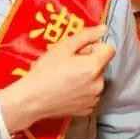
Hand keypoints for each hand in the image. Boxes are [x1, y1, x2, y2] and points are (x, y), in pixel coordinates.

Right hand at [0, 25, 114, 133]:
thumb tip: (103, 29)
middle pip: (102, 64)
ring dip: (87, 75)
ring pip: (96, 78)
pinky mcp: (87, 109)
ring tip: (67, 76)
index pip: (109, 49)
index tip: (81, 51)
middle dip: (90, 60)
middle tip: (70, 63)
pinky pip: (91, 93)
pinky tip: (68, 88)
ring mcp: (94, 99)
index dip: (96, 46)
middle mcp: (98, 84)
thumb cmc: (45, 72)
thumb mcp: (64, 47)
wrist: (30, 100)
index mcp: (94, 67)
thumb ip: (87, 36)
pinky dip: (83, 89)